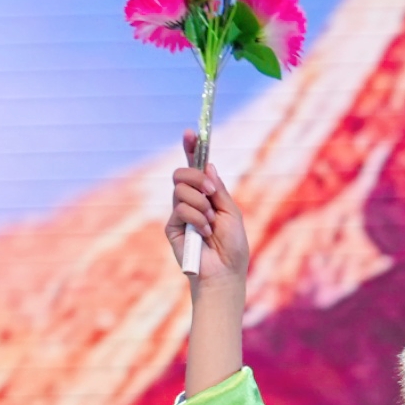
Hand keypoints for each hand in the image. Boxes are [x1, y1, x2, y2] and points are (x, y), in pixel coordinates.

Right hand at [167, 153, 250, 280]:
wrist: (224, 272)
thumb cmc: (233, 246)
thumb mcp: (230, 212)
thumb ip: (218, 189)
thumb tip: (208, 165)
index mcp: (207, 195)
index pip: (195, 168)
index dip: (191, 149)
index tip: (191, 133)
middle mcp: (191, 201)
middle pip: (182, 173)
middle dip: (197, 178)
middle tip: (211, 193)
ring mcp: (180, 213)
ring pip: (180, 189)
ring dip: (200, 204)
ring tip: (210, 223)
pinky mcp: (171, 227)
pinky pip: (180, 208)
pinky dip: (196, 218)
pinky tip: (204, 233)